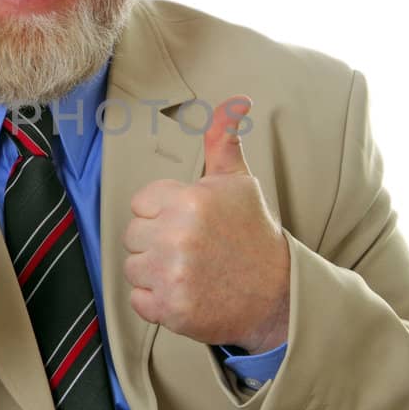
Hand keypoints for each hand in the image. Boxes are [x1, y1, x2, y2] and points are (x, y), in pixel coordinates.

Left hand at [122, 96, 290, 353]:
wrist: (276, 295)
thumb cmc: (252, 235)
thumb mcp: (238, 183)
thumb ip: (224, 141)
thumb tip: (237, 100)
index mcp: (190, 200)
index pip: (141, 203)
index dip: (162, 214)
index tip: (190, 224)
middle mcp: (178, 235)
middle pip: (132, 235)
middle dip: (156, 242)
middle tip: (191, 250)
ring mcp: (172, 275)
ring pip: (133, 267)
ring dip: (154, 272)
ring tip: (189, 271)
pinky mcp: (170, 309)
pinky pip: (138, 300)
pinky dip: (156, 302)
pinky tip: (185, 293)